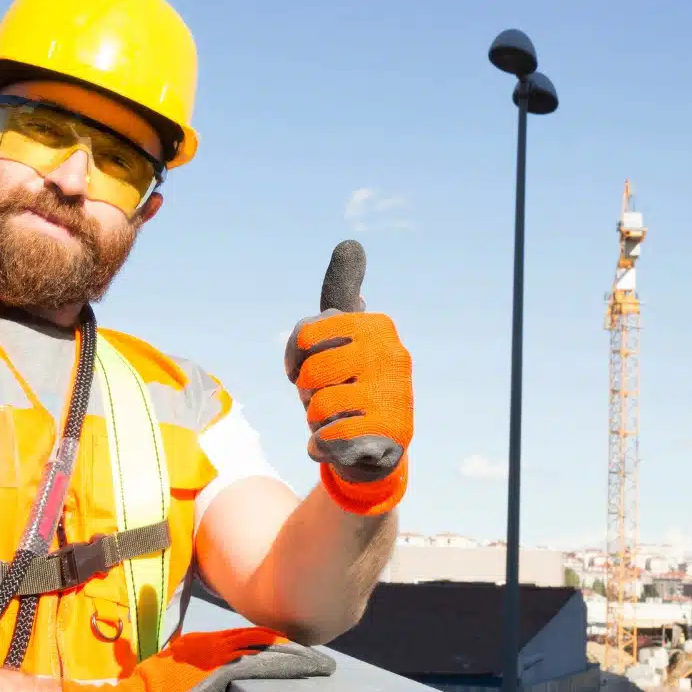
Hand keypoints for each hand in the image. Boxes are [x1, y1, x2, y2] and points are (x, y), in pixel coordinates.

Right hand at [60, 627, 334, 691]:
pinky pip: (253, 666)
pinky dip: (278, 666)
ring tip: (317, 663)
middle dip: (288, 647)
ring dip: (291, 657)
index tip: (291, 648)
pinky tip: (298, 669)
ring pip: (260, 649)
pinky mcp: (212, 676)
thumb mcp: (165, 681)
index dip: (269, 642)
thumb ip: (187, 676)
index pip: (241, 638)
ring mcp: (208, 658)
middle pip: (256, 639)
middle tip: (315, 655)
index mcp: (194, 646)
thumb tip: (208, 686)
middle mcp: (204, 645)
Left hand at [284, 240, 413, 515]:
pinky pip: (331, 437)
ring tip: (338, 420)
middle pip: (311, 373)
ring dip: (317, 421)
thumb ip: (340, 292)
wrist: (373, 448)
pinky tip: (338, 445)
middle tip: (329, 397)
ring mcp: (396, 394)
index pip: (305, 336)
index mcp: (376, 326)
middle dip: (309, 393)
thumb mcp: (340, 336)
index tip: (305, 367)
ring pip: (319, 407)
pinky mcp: (392, 434)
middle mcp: (393, 354)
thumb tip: (351, 243)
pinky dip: (323, 446)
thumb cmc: (348, 385)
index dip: (295, 359)